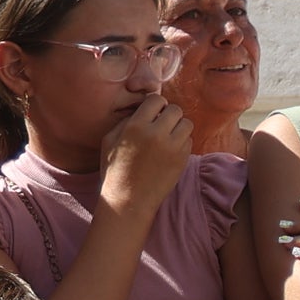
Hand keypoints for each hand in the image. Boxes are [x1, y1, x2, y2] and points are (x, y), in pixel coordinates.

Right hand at [96, 90, 194, 216]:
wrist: (129, 200)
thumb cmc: (115, 170)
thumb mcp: (110, 140)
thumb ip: (126, 120)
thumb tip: (144, 108)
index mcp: (136, 126)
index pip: (156, 99)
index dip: (156, 105)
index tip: (153, 114)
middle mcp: (156, 134)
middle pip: (176, 110)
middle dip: (169, 115)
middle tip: (162, 125)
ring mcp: (173, 147)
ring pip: (187, 124)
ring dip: (178, 128)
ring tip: (168, 137)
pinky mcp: (183, 159)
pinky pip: (189, 141)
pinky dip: (182, 143)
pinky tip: (170, 151)